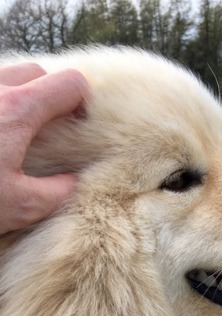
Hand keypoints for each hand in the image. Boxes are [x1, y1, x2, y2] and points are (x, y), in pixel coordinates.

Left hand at [0, 62, 88, 233]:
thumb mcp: (20, 206)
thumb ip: (58, 192)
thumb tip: (74, 181)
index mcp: (18, 111)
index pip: (69, 84)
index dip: (83, 103)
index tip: (78, 128)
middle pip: (37, 71)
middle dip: (50, 96)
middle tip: (50, 132)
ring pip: (6, 77)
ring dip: (19, 97)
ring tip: (17, 134)